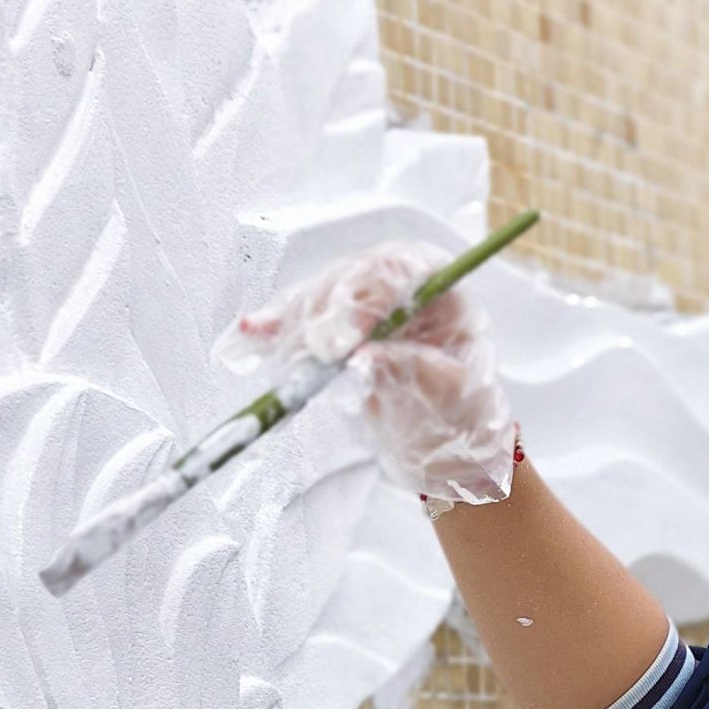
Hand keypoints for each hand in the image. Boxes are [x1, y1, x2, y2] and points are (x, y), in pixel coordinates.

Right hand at [237, 242, 516, 505]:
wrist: (441, 438)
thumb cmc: (458, 412)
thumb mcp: (448, 395)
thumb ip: (410, 372)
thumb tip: (365, 360)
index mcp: (437, 284)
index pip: (396, 270)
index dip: (363, 298)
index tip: (343, 340)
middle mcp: (396, 280)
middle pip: (346, 279)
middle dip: (323, 315)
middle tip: (314, 355)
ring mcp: (360, 298)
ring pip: (317, 298)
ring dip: (295, 328)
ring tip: (286, 363)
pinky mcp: (333, 323)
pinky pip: (298, 320)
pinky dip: (275, 331)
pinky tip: (251, 334)